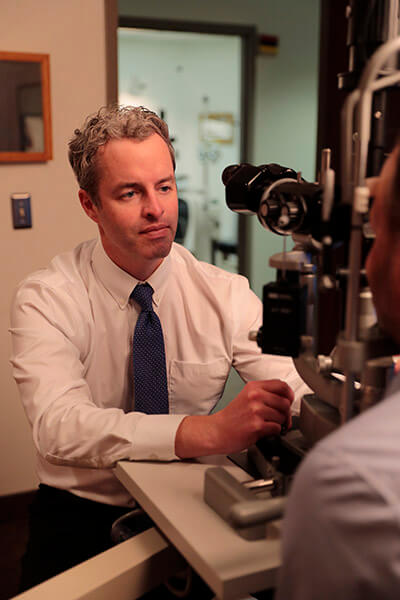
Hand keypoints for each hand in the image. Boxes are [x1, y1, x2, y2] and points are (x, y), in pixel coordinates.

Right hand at [175, 379, 293, 458]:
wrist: (216, 431)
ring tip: (269, 425)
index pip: (282, 385)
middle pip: (285, 402)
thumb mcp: (246, 397)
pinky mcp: (256, 425)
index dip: (289, 395)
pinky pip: (277, 428)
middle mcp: (255, 396)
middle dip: (286, 414)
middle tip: (281, 419)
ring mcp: (256, 410)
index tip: (289, 402)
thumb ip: (264, 395)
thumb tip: (286, 400)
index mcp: (253, 387)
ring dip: (279, 424)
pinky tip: (264, 431)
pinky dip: (274, 432)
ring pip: (282, 416)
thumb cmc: (231, 417)